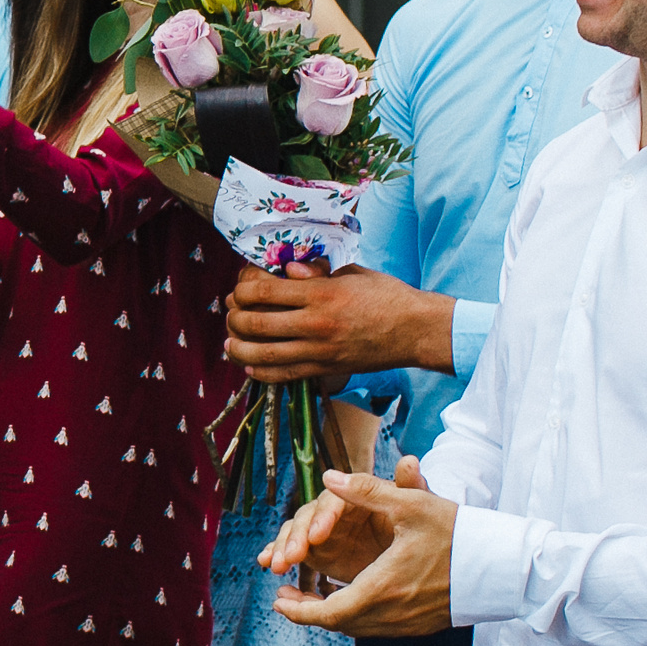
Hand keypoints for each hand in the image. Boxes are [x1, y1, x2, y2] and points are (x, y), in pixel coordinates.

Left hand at [224, 263, 457, 381]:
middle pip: (256, 324)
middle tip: (230, 313)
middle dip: (234, 318)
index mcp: (321, 294)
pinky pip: (284, 375)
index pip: (264, 292)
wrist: (416, 330)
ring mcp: (320, 351)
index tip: (239, 288)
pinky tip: (250, 365)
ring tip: (230, 343)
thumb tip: (286, 270)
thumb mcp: (351, 273)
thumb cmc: (386, 295)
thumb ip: (315, 273)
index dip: (242, 290)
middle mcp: (316, 324)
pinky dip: (262, 372)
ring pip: (264, 355)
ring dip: (239, 349)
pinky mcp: (326, 370)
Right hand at [262, 452, 424, 582]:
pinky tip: (266, 563)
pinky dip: (276, 554)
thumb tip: (409, 459)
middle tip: (291, 558)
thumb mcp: (417, 507)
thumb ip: (409, 486)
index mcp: (354, 497)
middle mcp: (333, 510)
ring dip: (282, 547)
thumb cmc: (418, 526)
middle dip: (295, 538)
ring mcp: (321, 530)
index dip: (323, 518)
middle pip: (307, 517)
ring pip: (295, 534)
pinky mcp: (315, 550)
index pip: (332, 502)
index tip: (317, 537)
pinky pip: (293, 551)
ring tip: (276, 566)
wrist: (414, 555)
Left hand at [269, 459, 456, 637]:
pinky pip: (377, 628)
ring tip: (310, 600)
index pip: (328, 613)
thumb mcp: (411, 504)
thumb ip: (365, 490)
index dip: (299, 612)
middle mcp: (392, 614)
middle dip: (307, 614)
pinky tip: (349, 600)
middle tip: (285, 600)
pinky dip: (356, 618)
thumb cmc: (457, 533)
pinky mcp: (420, 626)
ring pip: (357, 628)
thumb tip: (328, 476)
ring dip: (331, 617)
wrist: (503, 566)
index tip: (278, 601)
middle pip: (338, 625)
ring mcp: (408, 625)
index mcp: (382, 587)